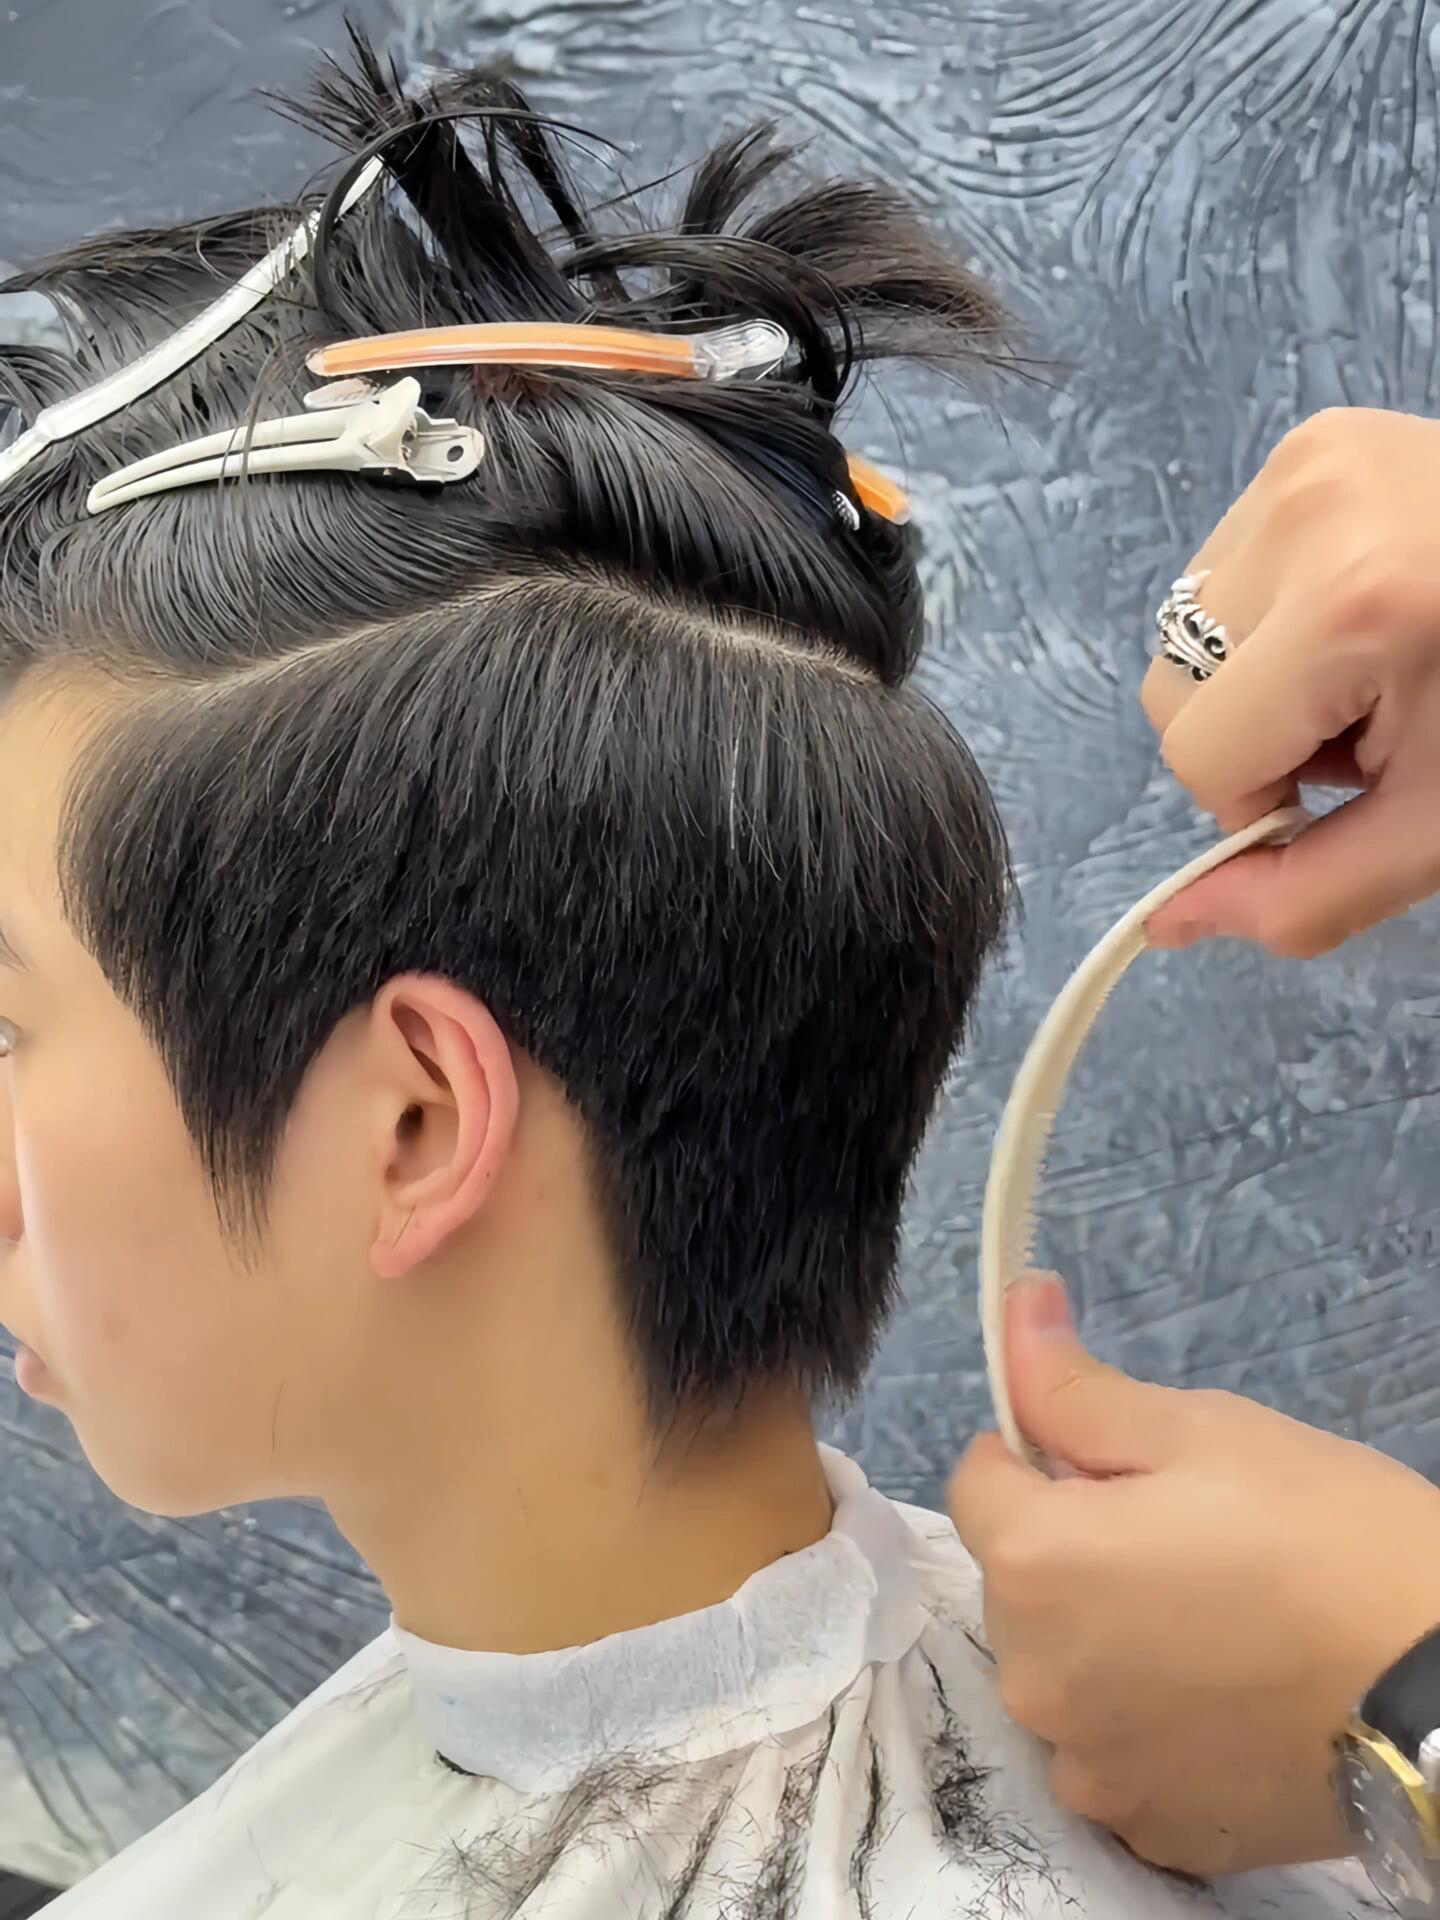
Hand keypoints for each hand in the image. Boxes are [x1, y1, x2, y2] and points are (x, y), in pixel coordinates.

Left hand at [949, 1274, 1439, 1875]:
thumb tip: (1012, 1309)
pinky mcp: (1151, 1829)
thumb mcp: (1201, 1431)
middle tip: (1186, 1540)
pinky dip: (1148, 1725)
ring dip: (1104, 1642)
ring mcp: (1090, 1767)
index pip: (978, 1481)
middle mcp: (1033, 1678)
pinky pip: (1114, 1754)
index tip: (1117, 1465)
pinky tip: (1224, 1699)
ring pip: (1062, 1671)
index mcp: (1032, 1565)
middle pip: (1017, 1581)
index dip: (1039, 1456)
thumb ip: (1076, 1387)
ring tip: (1215, 1622)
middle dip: (1073, 1549)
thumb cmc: (1325, 1538)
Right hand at [1142, 407, 1439, 956]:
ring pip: (1188, 628)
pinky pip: (1228, 568)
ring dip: (1260, 673)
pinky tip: (1366, 614)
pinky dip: (1279, 614)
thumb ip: (1298, 895)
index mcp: (1350, 606)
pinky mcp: (1311, 442)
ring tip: (1375, 663)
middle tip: (1373, 723)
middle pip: (1174, 688)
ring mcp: (1306, 463)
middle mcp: (1309, 514)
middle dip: (1255, 732)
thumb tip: (1167, 923)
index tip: (1356, 781)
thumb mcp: (1430, 833)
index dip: (1263, 799)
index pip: (1197, 754)